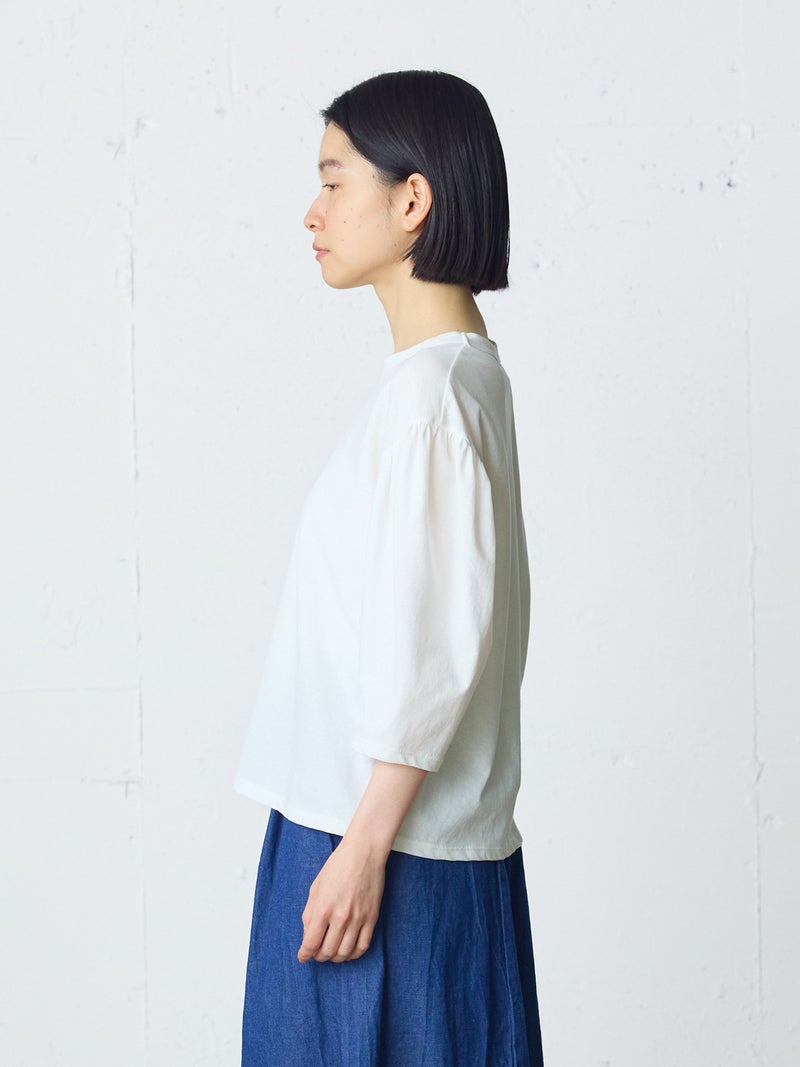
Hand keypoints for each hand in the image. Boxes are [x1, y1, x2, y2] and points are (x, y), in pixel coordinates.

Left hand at [297, 834, 386, 963]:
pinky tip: (347, 950)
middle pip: (327, 952)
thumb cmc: (338, 866)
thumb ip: (309, 914)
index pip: (311, 943)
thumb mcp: (315, 888)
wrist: (364, 853)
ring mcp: (358, 919)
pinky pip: (363, 946)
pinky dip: (353, 954)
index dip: (304, 955)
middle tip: (317, 953)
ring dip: (335, 958)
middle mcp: (340, 917)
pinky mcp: (372, 918)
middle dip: (319, 957)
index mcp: (323, 908)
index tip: (303, 957)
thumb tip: (308, 935)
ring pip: (344, 953)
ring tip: (331, 952)